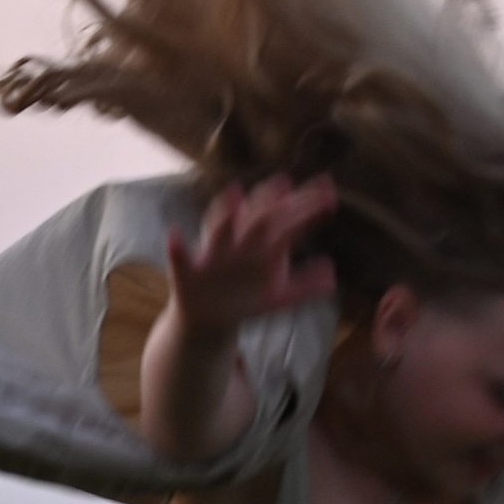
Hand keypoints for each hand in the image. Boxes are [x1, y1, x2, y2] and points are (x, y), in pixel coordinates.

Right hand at [164, 175, 339, 338]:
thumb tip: (330, 273)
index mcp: (262, 245)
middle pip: (258, 220)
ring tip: (233, 193)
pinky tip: (173, 235)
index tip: (329, 191)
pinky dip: (176, 247)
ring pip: (219, 231)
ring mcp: (213, 255)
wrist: (209, 321)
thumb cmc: (246, 299)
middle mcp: (238, 242)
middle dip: (274, 202)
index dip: (305, 205)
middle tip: (288, 182)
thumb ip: (304, 286)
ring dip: (225, 212)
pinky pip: (181, 259)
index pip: (286, 219)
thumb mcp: (276, 296)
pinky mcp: (188, 273)